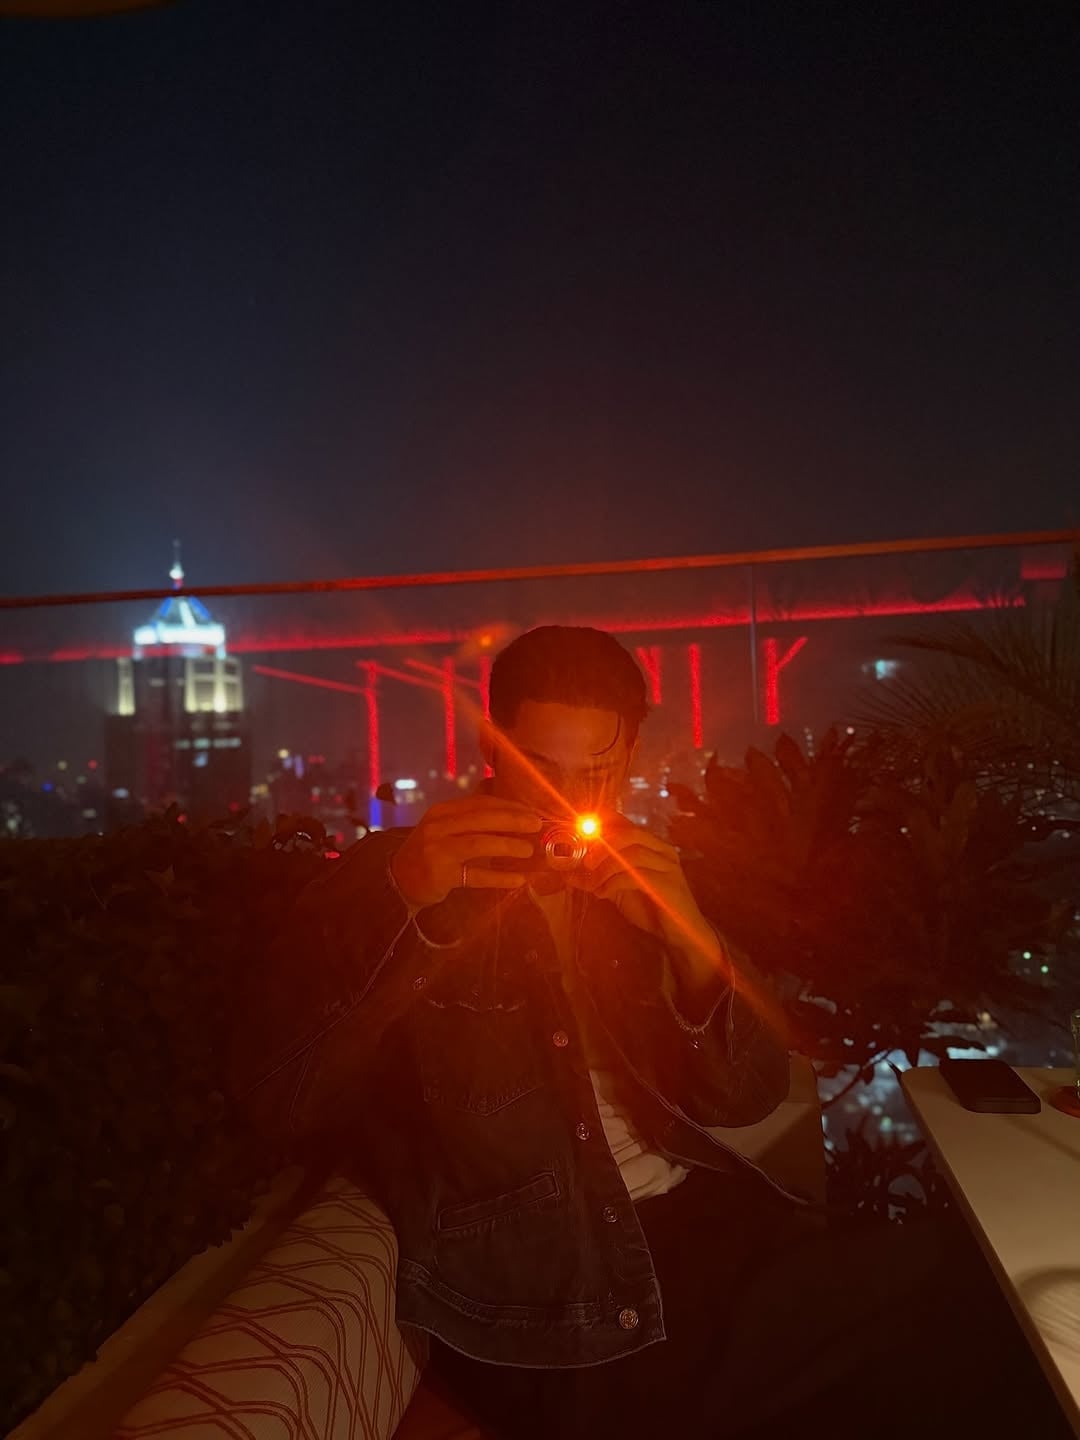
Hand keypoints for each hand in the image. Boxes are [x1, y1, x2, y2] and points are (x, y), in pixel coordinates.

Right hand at [390, 796, 541, 908]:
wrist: (398, 880)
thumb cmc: (431, 852)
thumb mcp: (445, 829)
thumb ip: (472, 821)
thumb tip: (515, 816)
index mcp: (442, 811)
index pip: (480, 803)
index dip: (508, 806)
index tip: (531, 812)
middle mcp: (437, 827)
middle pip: (481, 819)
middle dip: (513, 821)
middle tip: (537, 825)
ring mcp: (437, 850)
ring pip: (478, 844)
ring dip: (507, 846)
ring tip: (529, 850)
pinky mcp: (440, 875)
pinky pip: (474, 876)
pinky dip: (498, 877)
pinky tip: (518, 879)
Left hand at [575, 819, 722, 984]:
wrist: (680, 932)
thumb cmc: (651, 906)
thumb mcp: (617, 889)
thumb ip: (595, 878)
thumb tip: (566, 874)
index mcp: (650, 844)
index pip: (624, 823)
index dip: (600, 823)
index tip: (579, 834)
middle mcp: (661, 849)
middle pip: (628, 832)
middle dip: (601, 845)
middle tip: (585, 862)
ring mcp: (666, 864)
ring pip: (631, 853)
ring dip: (605, 869)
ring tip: (593, 884)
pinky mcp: (668, 883)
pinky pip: (636, 875)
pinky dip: (613, 883)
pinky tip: (602, 894)